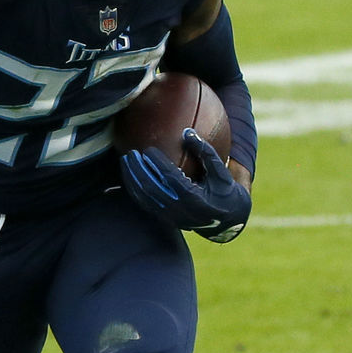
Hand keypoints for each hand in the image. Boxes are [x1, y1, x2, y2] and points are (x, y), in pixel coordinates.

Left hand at [119, 128, 250, 242]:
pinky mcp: (164, 219)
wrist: (226, 220)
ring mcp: (170, 217)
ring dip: (132, 179)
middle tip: (131, 153)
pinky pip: (144, 204)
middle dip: (139, 171)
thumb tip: (186, 132)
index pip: (170, 179)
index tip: (148, 150)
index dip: (158, 164)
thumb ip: (205, 152)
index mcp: (195, 199)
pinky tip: (128, 174)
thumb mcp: (220, 172)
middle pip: (152, 189)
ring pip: (144, 198)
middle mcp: (180, 211)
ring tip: (125, 161)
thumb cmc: (224, 191)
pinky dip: (133, 189)